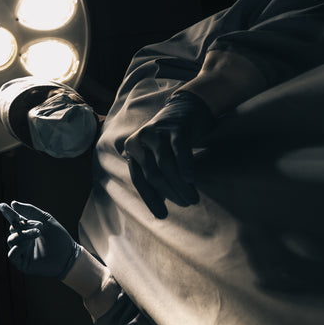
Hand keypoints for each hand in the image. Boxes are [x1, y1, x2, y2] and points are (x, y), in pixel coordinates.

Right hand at [0, 201, 79, 278]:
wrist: (68, 255)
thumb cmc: (58, 237)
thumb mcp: (45, 220)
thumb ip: (30, 211)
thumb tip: (13, 203)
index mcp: (27, 229)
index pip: (14, 220)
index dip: (8, 213)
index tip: (2, 205)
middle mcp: (22, 240)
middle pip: (12, 229)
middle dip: (23, 225)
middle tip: (39, 225)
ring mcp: (21, 251)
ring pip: (11, 240)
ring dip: (23, 235)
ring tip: (38, 233)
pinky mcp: (22, 263)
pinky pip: (12, 254)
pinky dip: (18, 247)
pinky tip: (27, 244)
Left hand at [121, 91, 214, 218]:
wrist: (184, 108)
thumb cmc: (168, 139)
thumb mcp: (154, 154)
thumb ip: (152, 173)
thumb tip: (158, 206)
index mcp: (132, 149)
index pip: (139, 179)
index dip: (150, 199)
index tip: (163, 216)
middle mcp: (140, 140)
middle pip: (153, 174)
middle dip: (169, 193)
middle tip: (185, 203)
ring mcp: (157, 133)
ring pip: (166, 166)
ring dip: (179, 186)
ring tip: (192, 198)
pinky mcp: (175, 129)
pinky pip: (179, 151)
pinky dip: (184, 167)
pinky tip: (190, 180)